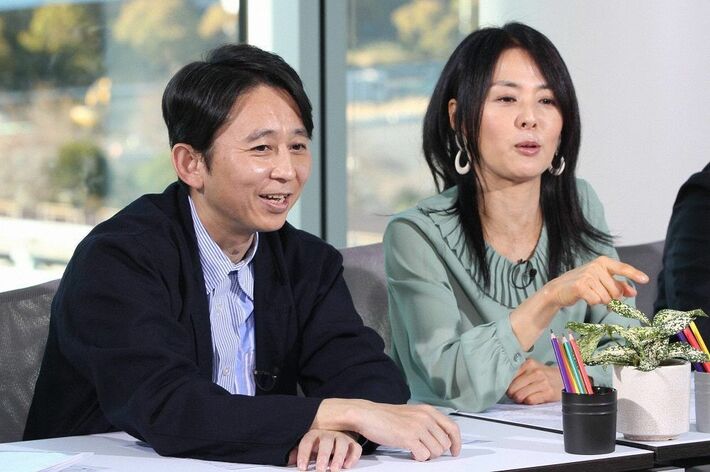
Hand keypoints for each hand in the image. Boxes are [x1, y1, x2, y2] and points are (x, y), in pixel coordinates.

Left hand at [287, 429, 361, 471]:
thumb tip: (289, 460)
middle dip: (323, 456)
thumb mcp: (309, 446)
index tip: (302, 467)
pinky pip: (355, 448)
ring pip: (342, 444)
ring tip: (334, 469)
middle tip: (320, 469)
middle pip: (326, 442)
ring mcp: (342, 437)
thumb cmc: (320, 443)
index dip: (304, 454)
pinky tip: (347, 465)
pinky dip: (353, 457)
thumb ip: (299, 453)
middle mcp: (329, 434)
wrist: (338, 430)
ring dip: (338, 457)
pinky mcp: (353, 443)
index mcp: (315, 434)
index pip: (307, 442)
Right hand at [312, 400, 460, 461]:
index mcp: (428, 410)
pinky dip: (418, 458)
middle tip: (424, 451)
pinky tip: (411, 453)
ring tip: (416, 450)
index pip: (452, 427)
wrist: (368, 415)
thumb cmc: (386, 416)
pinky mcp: (409, 437)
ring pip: (436, 451)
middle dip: (436, 451)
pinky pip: (424, 456)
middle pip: (445, 443)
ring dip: (427, 455)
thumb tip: (439, 436)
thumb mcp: (411, 413)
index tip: (455, 451)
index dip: (456, 442)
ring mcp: (418, 427)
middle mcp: (426, 417)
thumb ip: (426, 421)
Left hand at [506, 359, 561, 404]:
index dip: (505, 384)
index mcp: (529, 364)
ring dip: (518, 399)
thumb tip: (502, 381)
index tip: (506, 387)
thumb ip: (518, 372)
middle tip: (512, 395)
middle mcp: (535, 372)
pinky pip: (529, 400)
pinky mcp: (548, 393)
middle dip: (510, 393)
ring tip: (519, 398)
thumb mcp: (531, 368)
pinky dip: (526, 402)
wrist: (563, 379)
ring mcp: (542, 382)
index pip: (509, 376)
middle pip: (513, 387)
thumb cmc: (543, 375)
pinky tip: (528, 399)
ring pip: (520, 395)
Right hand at [543, 256, 647, 309]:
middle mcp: (596, 266)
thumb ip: (618, 285)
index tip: (645, 280)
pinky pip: (596, 301)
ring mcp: (588, 275)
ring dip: (600, 301)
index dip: (634, 274)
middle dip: (611, 298)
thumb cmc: (581, 285)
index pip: (622, 268)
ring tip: (590, 295)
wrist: (558, 290)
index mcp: (603, 262)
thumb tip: (633, 291)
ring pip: (607, 298)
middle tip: (600, 296)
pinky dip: (592, 303)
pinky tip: (585, 297)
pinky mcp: (581, 286)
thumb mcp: (601, 282)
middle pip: (616, 291)